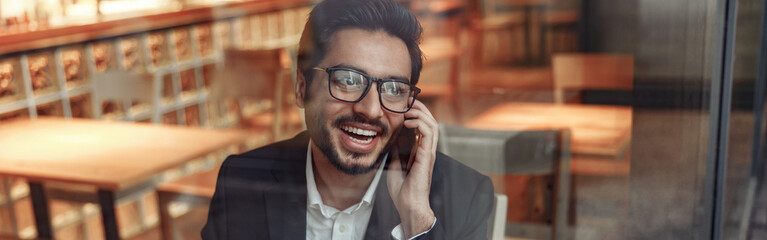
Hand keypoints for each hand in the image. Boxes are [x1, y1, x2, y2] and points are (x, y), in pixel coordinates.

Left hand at [387, 100, 437, 237]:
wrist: (408, 205)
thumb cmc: (403, 190)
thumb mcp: (394, 165)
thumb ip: (395, 152)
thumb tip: (389, 140)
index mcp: (420, 151)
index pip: (423, 126)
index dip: (416, 113)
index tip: (405, 105)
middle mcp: (427, 150)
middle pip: (430, 121)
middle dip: (420, 108)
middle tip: (408, 101)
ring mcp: (429, 152)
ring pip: (432, 124)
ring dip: (421, 113)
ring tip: (409, 109)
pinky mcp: (427, 156)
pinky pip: (428, 134)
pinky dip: (420, 123)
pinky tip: (408, 122)